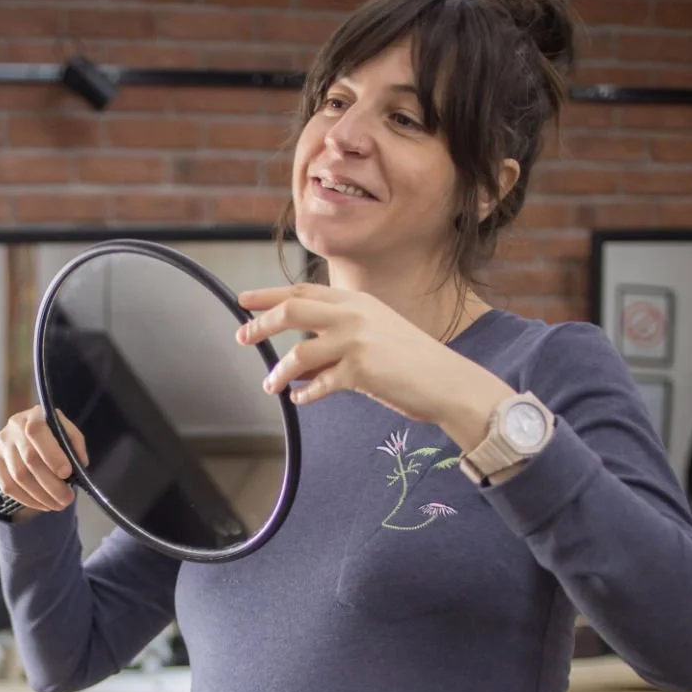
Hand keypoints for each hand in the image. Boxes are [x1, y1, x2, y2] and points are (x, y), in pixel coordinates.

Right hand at [0, 406, 89, 512]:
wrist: (29, 432)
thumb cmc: (53, 434)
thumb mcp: (67, 432)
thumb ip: (75, 445)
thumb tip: (78, 465)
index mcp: (34, 415)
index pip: (37, 432)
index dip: (52, 455)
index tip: (67, 474)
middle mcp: (14, 426)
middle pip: (29, 460)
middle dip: (51, 484)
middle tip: (67, 499)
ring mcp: (1, 442)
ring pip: (18, 477)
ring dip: (40, 496)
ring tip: (57, 504)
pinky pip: (7, 486)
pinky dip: (27, 499)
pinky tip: (41, 504)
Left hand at [235, 285, 511, 448]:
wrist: (448, 382)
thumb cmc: (411, 362)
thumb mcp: (374, 337)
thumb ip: (336, 342)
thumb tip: (295, 366)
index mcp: (357, 301)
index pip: (303, 291)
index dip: (269, 295)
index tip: (243, 301)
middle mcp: (354, 315)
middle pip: (292, 311)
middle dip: (261, 324)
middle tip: (242, 337)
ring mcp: (357, 341)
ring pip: (299, 355)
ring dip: (279, 373)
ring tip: (270, 386)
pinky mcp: (360, 370)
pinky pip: (318, 384)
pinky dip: (305, 393)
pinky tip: (299, 399)